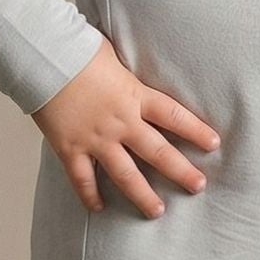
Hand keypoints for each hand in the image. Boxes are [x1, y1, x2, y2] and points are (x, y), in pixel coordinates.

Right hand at [31, 37, 222, 216]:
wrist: (45, 56)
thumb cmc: (78, 47)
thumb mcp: (114, 55)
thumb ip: (128, 71)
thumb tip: (134, 71)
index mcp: (134, 95)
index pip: (174, 117)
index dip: (196, 131)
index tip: (214, 144)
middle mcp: (120, 122)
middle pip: (158, 152)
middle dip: (181, 171)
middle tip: (198, 186)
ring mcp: (96, 138)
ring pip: (126, 174)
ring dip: (143, 195)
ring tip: (158, 212)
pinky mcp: (70, 148)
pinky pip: (83, 178)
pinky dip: (90, 195)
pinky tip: (98, 209)